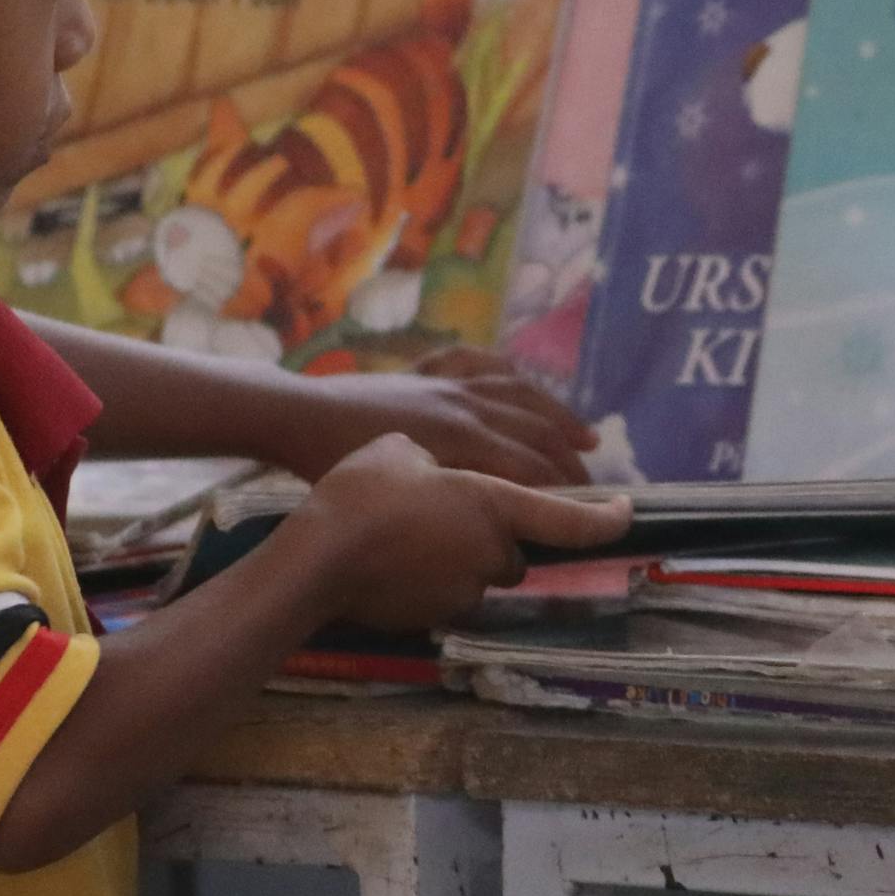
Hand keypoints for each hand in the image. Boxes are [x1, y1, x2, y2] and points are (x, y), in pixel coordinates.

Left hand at [275, 345, 594, 484]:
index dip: (564, 491)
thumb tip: (491, 532)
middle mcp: (467, 405)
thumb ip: (449, 508)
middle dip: (570, 459)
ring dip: (557, 415)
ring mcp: (449, 383)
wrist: (299, 416)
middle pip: (537, 430)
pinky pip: (480, 363)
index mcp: (464, 439)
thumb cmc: (338, 466)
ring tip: (586, 436)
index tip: (587, 511)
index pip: (531, 467)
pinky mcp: (428, 373)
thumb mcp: (399, 494)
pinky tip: (523, 382)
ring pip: (520, 393)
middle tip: (594, 486)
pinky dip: (508, 372)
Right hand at [291, 435, 631, 634]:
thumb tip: (439, 473)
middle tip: (446, 511)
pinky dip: (431, 579)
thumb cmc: (362, 492)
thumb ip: (438, 460)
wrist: (318, 557)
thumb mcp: (403, 448)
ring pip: (479, 573)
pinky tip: (391, 562)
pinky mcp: (437, 616)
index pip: (568, 517)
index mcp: (494, 503)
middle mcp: (492, 552)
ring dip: (460, 556)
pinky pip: (446, 593)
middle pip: (514, 549)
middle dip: (493, 535)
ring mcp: (466, 590)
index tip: (627, 511)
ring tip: (408, 534)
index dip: (605, 517)